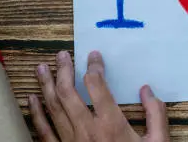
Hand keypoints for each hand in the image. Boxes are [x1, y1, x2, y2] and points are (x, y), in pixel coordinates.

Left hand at [29, 50, 169, 141]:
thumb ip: (156, 115)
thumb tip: (147, 90)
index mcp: (110, 124)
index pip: (96, 85)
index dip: (93, 66)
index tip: (93, 55)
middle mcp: (86, 130)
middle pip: (68, 92)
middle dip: (63, 70)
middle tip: (62, 55)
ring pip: (53, 108)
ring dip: (46, 85)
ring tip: (41, 67)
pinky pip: (43, 132)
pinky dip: (36, 114)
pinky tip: (31, 99)